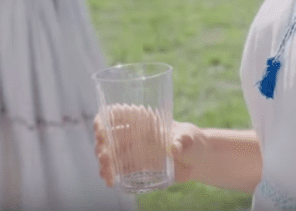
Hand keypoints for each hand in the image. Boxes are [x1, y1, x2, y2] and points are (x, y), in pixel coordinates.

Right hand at [93, 106, 207, 185]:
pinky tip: (109, 181)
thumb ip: (183, 141)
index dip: (104, 119)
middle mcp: (133, 133)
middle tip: (106, 160)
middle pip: (108, 136)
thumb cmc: (190, 141)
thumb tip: (174, 148)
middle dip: (102, 147)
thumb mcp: (188, 138)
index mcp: (142, 120)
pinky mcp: (135, 166)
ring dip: (104, 163)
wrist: (194, 160)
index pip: (116, 114)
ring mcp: (132, 150)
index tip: (100, 130)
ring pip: (110, 153)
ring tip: (107, 175)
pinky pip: (117, 169)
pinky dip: (110, 174)